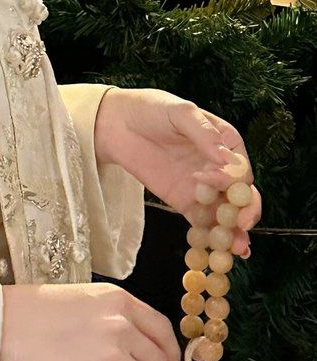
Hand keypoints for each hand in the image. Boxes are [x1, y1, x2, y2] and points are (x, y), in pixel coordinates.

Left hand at [94, 87, 260, 257]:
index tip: (216, 182)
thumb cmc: (152, 109)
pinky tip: (214, 251)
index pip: (240, 167)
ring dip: (233, 232)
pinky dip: (208, 236)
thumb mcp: (180, 112)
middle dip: (246, 211)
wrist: (116, 123)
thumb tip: (226, 160)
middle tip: (242, 226)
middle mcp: (219, 167)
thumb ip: (203, 134)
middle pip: (240, 194)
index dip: (235, 179)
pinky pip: (201, 222)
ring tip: (237, 249)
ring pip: (225, 212)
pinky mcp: (183, 201)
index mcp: (225, 142)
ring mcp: (202, 187)